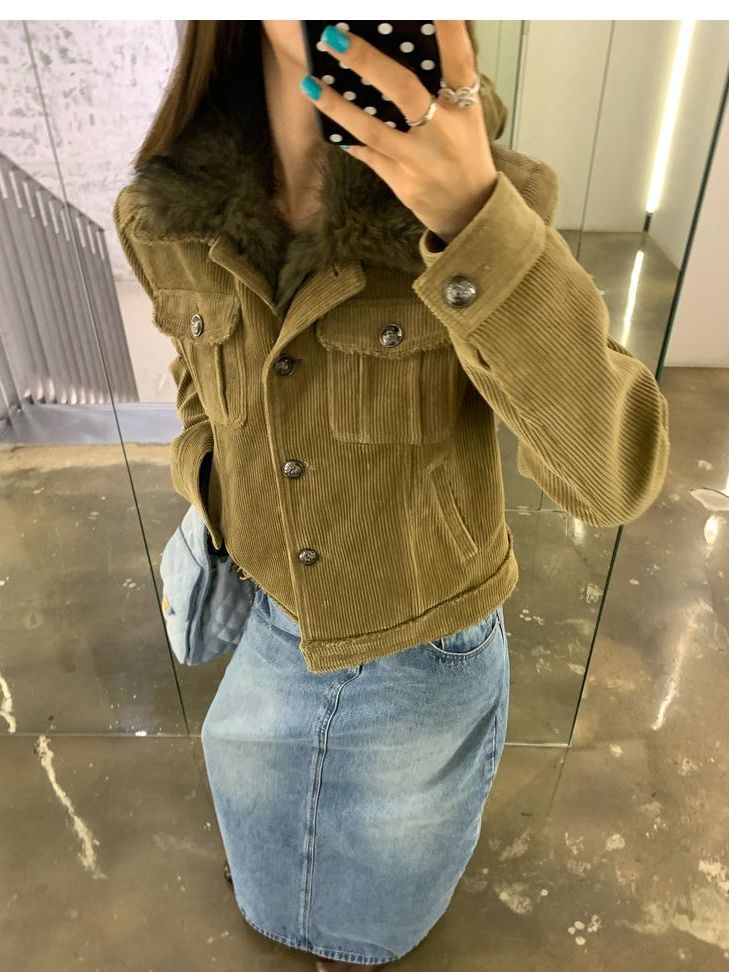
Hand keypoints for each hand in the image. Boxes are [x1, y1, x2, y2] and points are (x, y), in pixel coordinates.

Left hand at [300, 21, 497, 243]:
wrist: (470, 210)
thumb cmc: (463, 153)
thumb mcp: (465, 116)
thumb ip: (441, 85)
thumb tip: (401, 46)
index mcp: (465, 106)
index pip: (458, 59)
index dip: (448, 29)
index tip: (434, 5)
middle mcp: (444, 131)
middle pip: (403, 90)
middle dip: (366, 61)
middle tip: (334, 37)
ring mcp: (421, 160)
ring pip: (372, 129)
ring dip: (337, 106)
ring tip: (309, 84)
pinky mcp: (404, 184)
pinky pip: (368, 154)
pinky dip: (347, 137)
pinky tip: (326, 121)